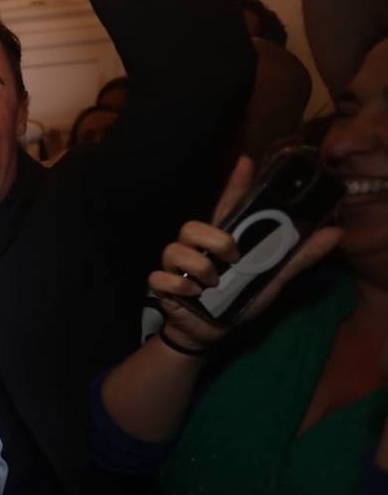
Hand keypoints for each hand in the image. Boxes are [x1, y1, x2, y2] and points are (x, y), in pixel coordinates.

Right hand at [149, 157, 343, 350]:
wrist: (209, 332)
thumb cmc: (238, 300)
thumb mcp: (272, 279)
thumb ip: (299, 257)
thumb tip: (336, 232)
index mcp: (222, 241)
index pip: (228, 204)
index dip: (236, 183)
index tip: (247, 162)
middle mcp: (197, 247)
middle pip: (191, 225)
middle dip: (214, 240)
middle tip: (233, 258)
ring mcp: (178, 266)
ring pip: (174, 249)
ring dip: (199, 267)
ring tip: (213, 283)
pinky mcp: (164, 286)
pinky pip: (160, 276)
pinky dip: (178, 285)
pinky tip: (194, 294)